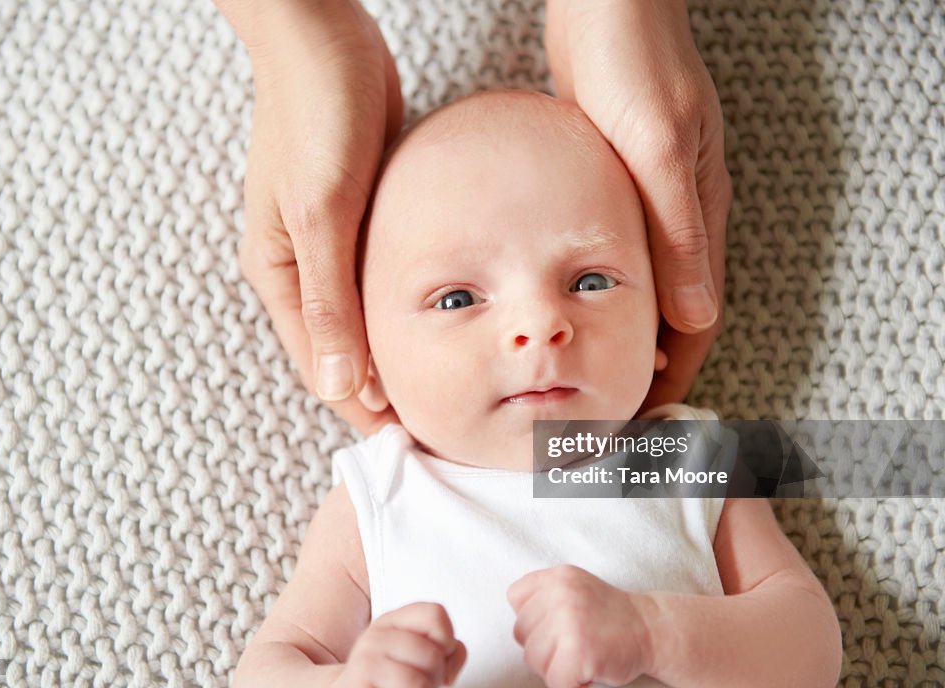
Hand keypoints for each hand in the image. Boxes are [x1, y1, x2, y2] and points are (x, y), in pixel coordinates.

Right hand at [214, 0, 402, 435]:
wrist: (324, 37)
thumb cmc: (314, 115)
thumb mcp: (321, 212)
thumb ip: (329, 301)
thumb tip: (341, 385)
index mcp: (276, 274)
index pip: (321, 365)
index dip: (363, 406)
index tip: (408, 441)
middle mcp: (299, 266)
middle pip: (344, 347)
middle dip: (384, 386)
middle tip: (440, 420)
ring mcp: (330, 240)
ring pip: (366, 316)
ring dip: (400, 348)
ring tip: (448, 381)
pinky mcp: (359, 215)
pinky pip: (383, 276)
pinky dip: (408, 304)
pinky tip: (445, 318)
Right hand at [336, 602, 467, 687]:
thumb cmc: (391, 680)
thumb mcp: (416, 655)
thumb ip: (445, 648)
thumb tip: (453, 654)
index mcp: (393, 621)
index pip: (436, 614)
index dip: (447, 641)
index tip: (439, 658)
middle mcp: (376, 636)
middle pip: (433, 654)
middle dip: (438, 676)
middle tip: (424, 683)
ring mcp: (365, 660)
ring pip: (418, 681)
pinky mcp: (358, 683)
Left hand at [507, 565, 654, 687]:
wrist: (652, 630)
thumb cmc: (610, 617)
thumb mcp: (574, 589)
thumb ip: (545, 598)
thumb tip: (518, 629)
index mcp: (557, 577)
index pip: (515, 598)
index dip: (533, 619)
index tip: (557, 626)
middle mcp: (561, 594)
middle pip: (521, 633)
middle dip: (543, 648)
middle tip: (573, 648)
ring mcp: (570, 621)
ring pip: (533, 659)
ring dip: (554, 668)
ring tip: (580, 660)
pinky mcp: (579, 651)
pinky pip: (554, 680)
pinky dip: (570, 685)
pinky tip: (587, 674)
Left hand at [545, 0, 731, 409]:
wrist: (608, 6)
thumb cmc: (634, 66)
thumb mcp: (656, 150)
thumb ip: (677, 231)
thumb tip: (695, 317)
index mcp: (700, 215)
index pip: (698, 319)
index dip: (673, 371)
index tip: (640, 414)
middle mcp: (681, 215)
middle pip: (672, 312)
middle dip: (645, 363)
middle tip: (601, 405)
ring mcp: (650, 200)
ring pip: (642, 287)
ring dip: (620, 331)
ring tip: (583, 368)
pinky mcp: (616, 183)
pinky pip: (614, 253)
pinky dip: (598, 289)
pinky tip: (565, 300)